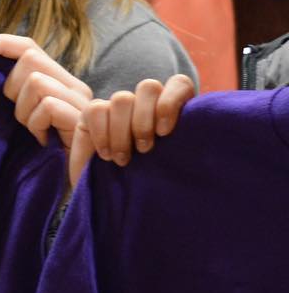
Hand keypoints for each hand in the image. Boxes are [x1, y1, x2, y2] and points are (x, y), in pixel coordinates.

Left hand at [0, 34, 91, 148]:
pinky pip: (47, 106)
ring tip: (36, 134)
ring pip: (36, 82)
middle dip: (13, 89)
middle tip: (23, 120)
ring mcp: (84, 102)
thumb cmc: (40, 159)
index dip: (0, 43)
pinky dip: (38, 125)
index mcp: (60, 83)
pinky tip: (44, 142)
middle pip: (29, 58)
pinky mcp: (86, 119)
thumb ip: (15, 95)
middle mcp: (75, 87)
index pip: (29, 47)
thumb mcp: (21, 121)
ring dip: (25, 112)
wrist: (71, 191)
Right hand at [67, 74, 195, 187]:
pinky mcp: (92, 116)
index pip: (179, 84)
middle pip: (148, 87)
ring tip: (123, 159)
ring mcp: (118, 110)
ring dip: (122, 130)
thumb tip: (199, 133)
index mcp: (172, 113)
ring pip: (122, 98)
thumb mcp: (173, 169)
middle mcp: (146, 107)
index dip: (172, 101)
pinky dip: (101, 132)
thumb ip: (183, 147)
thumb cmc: (146, 189)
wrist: (111, 207)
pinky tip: (105, 154)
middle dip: (145, 119)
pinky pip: (96, 109)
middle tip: (144, 149)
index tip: (164, 133)